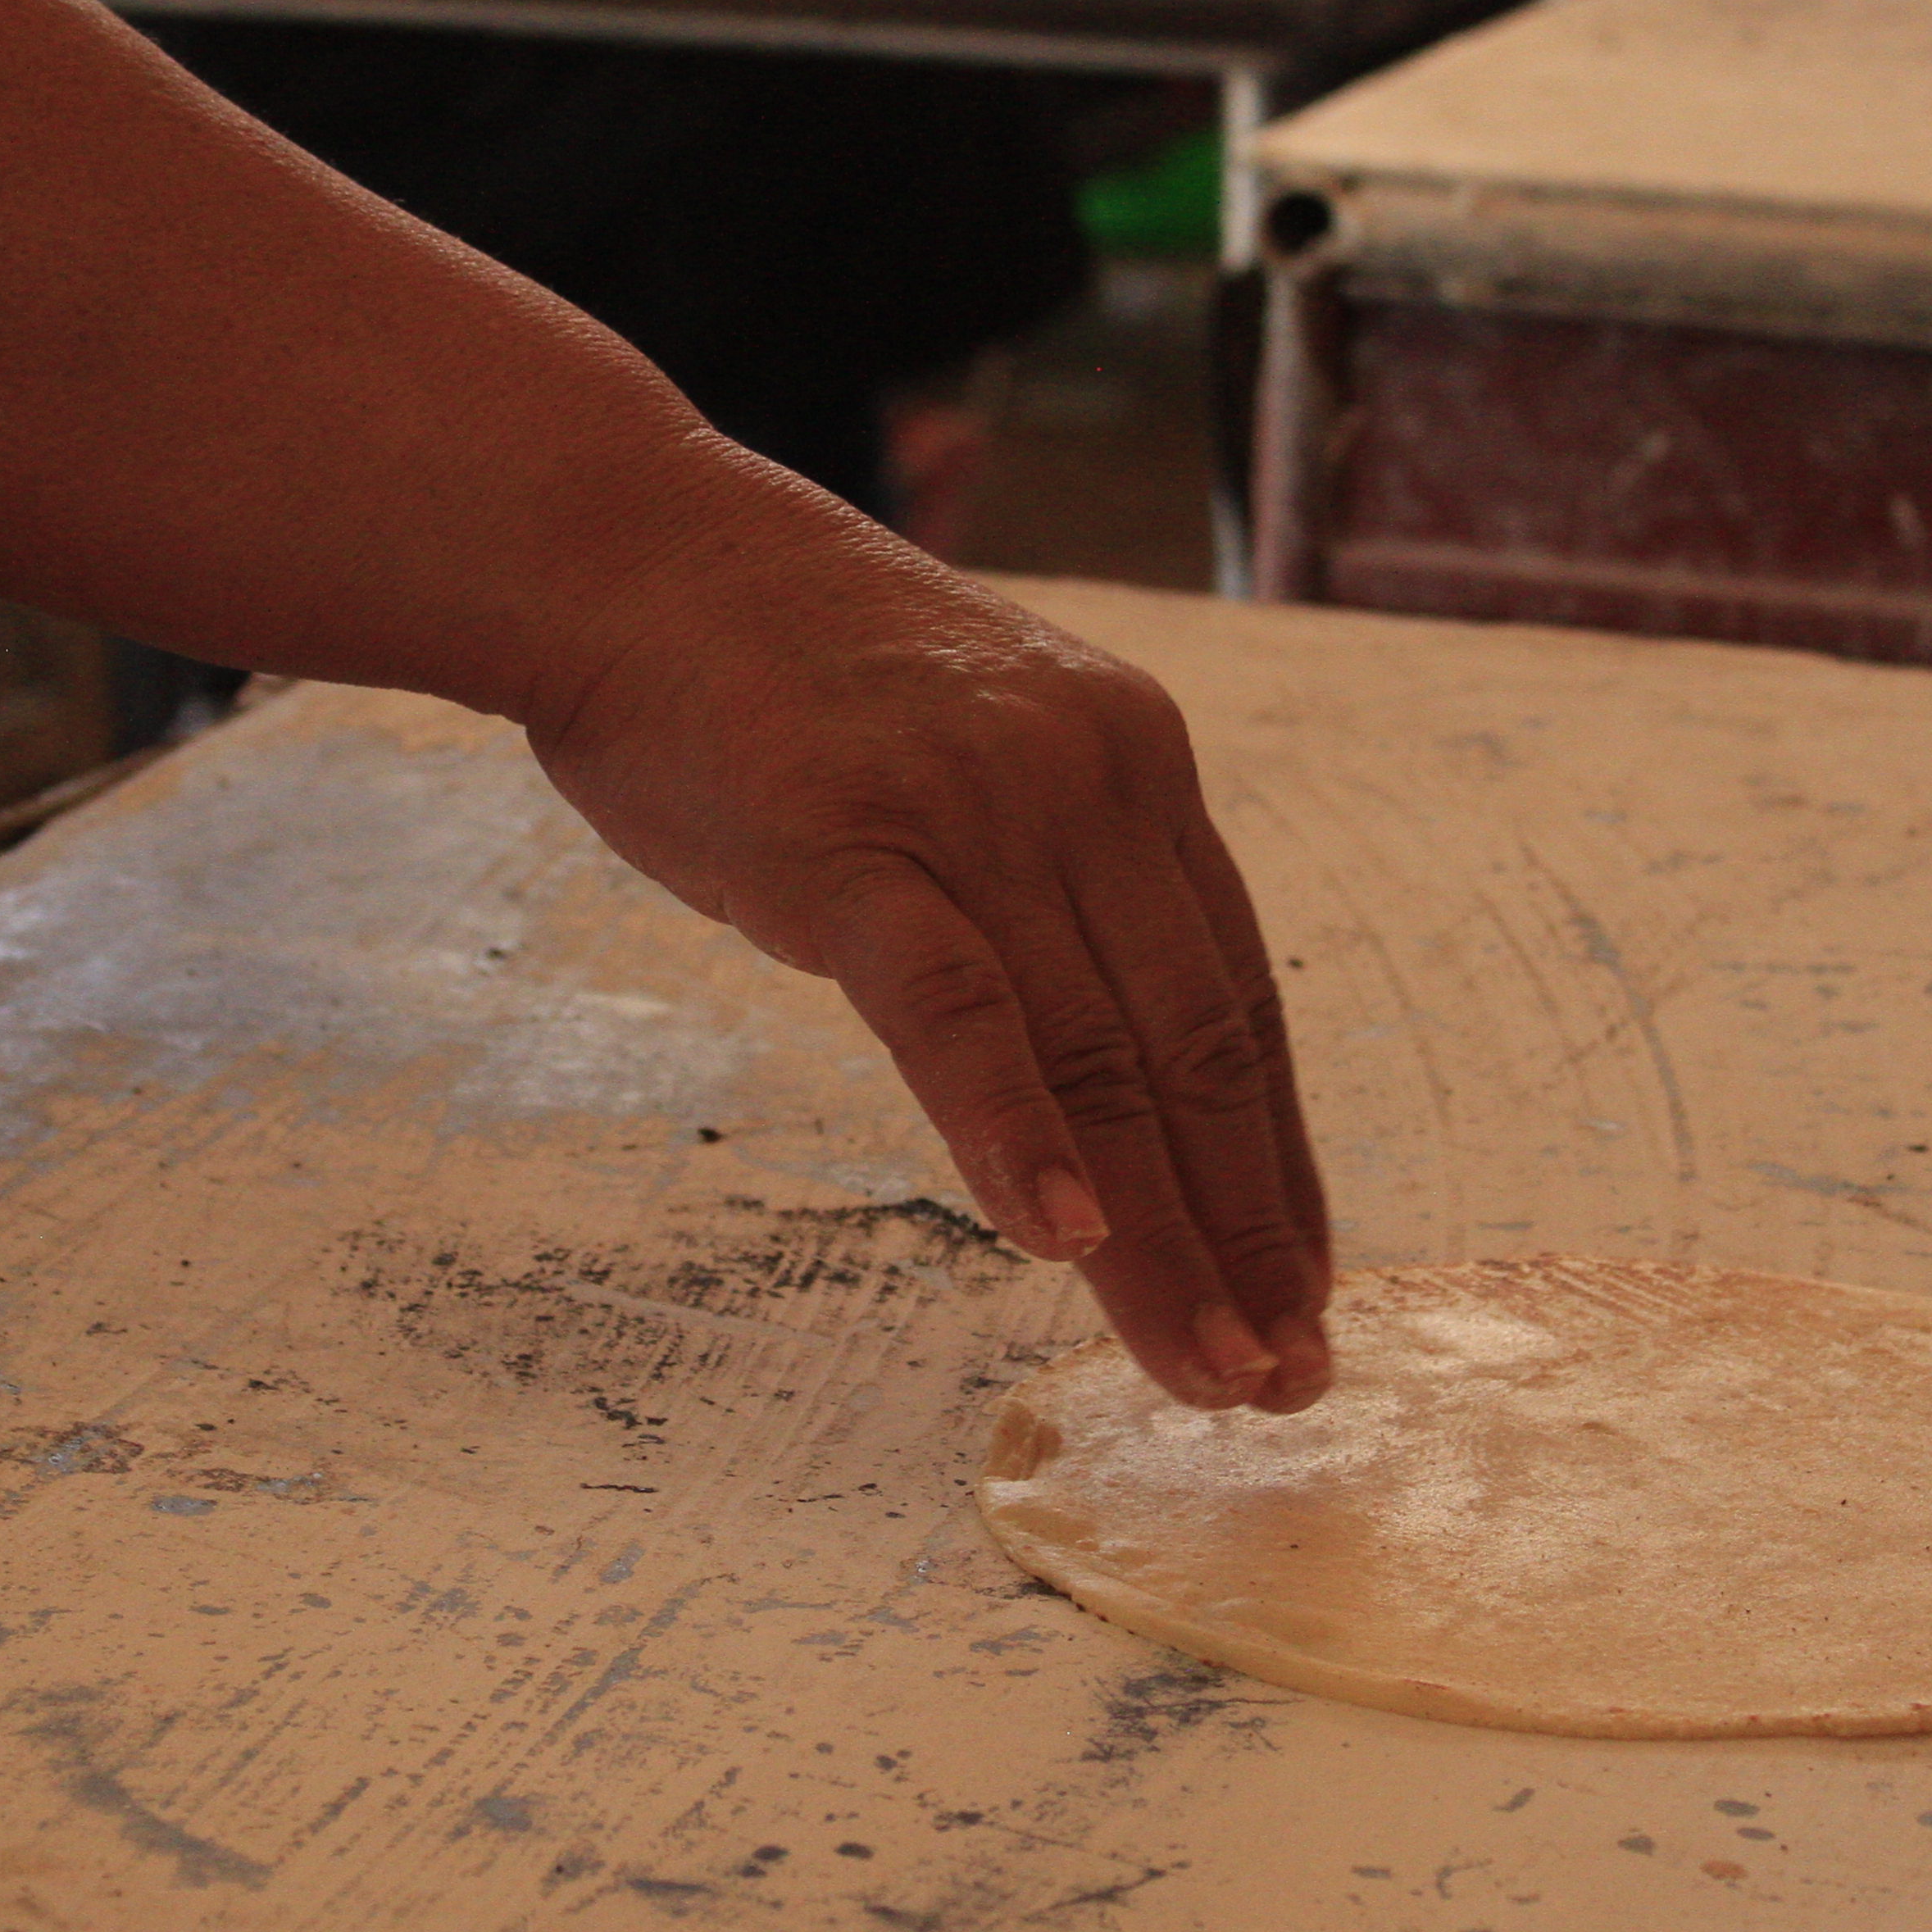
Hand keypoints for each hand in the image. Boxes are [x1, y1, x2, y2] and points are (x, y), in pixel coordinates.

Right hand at [528, 539, 1332, 1413]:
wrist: (626, 547)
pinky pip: (960, 1010)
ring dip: (1162, 1234)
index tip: (1304, 1290)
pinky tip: (1066, 1238)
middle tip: (1285, 1383)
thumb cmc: (772, 676)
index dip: (1277, 1162)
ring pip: (1101, 1057)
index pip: (1237, 1003)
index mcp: (1134, 766)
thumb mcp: (960, 759)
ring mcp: (976, 808)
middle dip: (1248, 1233)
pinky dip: (1022, 1130)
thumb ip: (1038, 879)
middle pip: (1196, 1051)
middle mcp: (1088, 782)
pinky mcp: (856, 841)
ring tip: (1205, 1367)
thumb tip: (1087, 1045)